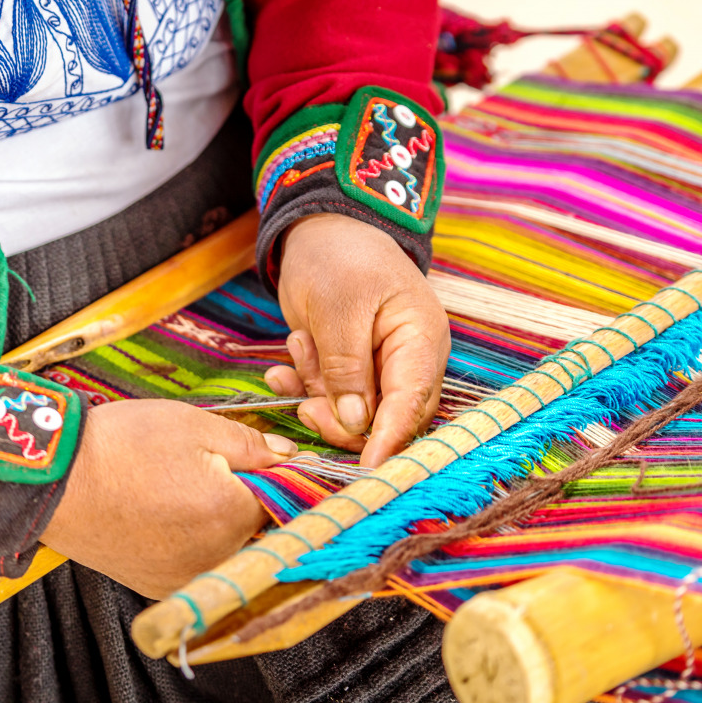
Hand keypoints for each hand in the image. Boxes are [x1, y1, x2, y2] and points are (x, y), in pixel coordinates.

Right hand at [41, 399, 296, 597]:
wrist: (52, 480)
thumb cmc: (121, 446)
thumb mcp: (195, 425)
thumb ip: (252, 445)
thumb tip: (290, 458)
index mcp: (233, 515)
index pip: (285, 500)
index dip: (280, 476)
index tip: (266, 460)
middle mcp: (216, 557)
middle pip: (259, 528)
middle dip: (250, 498)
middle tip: (212, 468)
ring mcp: (187, 577)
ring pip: (230, 548)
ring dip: (223, 522)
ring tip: (184, 489)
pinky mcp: (159, 586)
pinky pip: (199, 564)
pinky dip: (196, 541)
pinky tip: (169, 512)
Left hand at [266, 213, 449, 467]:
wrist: (320, 230)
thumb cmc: (339, 257)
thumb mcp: (338, 307)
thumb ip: (347, 367)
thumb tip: (355, 423)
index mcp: (419, 342)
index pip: (411, 404)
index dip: (389, 441)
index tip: (365, 472)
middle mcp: (407, 362)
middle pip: (384, 420)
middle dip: (340, 420)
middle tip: (306, 405)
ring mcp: (378, 368)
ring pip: (351, 413)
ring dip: (316, 393)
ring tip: (299, 346)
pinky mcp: (350, 370)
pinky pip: (329, 398)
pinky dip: (304, 388)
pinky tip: (281, 371)